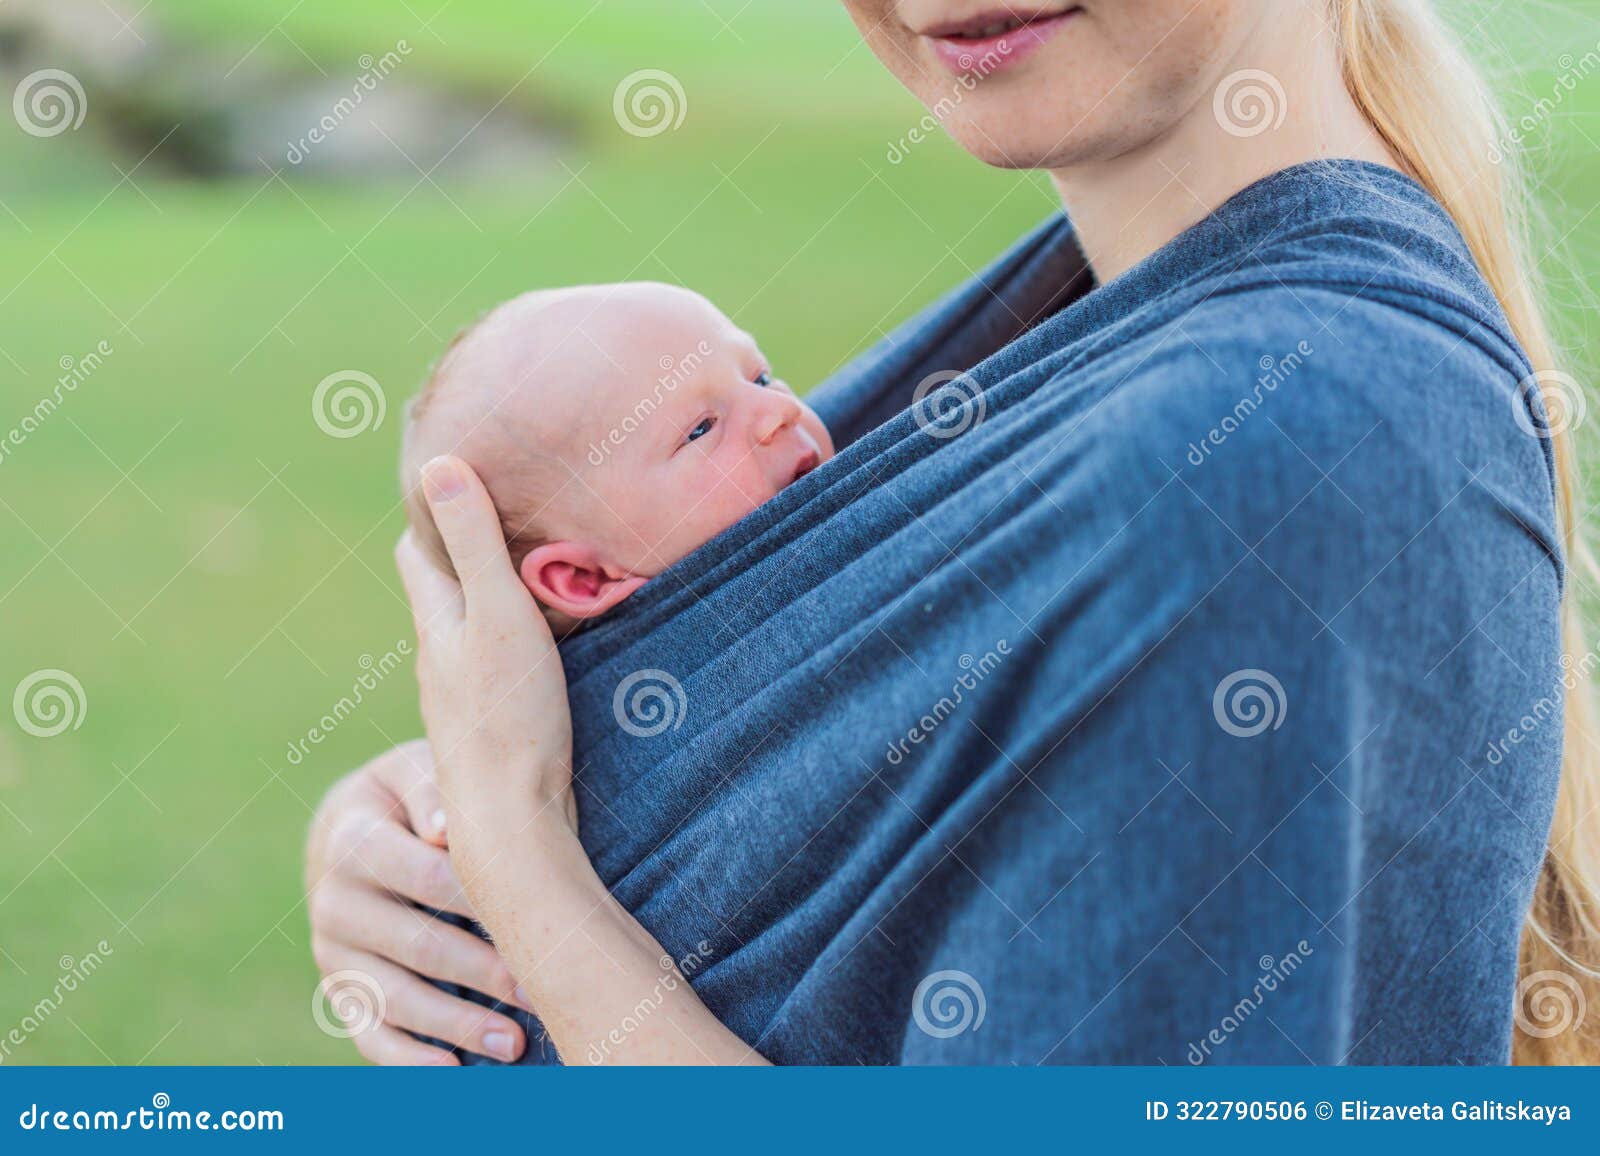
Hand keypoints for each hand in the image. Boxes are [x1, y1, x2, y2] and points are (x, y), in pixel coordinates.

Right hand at [304, 739, 531, 1063]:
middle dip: (484, 972)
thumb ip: (432, 790)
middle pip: (416, 946)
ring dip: (456, 1025)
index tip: (536, 921)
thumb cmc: (407, 793)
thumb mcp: (415, 769)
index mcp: (351, 839)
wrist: (354, 821)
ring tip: (514, 1043)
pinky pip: (368, 1032)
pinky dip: (406, 1058)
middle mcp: (332, 900)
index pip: (424, 877)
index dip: (480, 901)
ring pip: (395, 998)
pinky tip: (453, 1071)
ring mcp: (331, 950)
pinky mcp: (339, 987)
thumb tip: (445, 828)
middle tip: (540, 993)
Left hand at [395, 456, 578, 888]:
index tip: (465, 478)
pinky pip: (499, 669)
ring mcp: (465, 699)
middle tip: (513, 517)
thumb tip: (436, 462)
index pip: (417, 550)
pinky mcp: (494, 731)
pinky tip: (546, 650)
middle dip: (466, 553)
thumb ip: (472, 544)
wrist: (511, 827)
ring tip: (538, 574)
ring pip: (473, 634)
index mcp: (437, 623)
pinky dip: (515, 644)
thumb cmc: (507, 718)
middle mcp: (440, 660)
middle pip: (444, 591)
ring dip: (495, 602)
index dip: (434, 511)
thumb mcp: (497, 615)